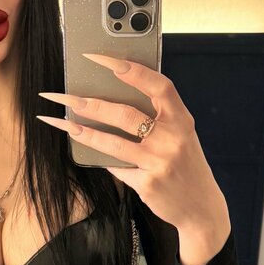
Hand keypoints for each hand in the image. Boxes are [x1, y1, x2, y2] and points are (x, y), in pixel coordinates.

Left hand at [37, 53, 228, 234]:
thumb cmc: (185, 165)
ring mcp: (159, 162)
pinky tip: (88, 152)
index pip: (157, 85)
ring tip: (62, 123)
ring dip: (84, 132)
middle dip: (91, 104)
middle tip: (65, 97)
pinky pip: (116, 167)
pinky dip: (103, 159)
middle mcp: (172, 138)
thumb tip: (115, 99)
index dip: (131, 69)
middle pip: (125, 114)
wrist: (201, 206)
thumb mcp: (181, 136)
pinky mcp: (147, 183)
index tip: (101, 58)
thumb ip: (158, 117)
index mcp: (182, 119)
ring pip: (113, 142)